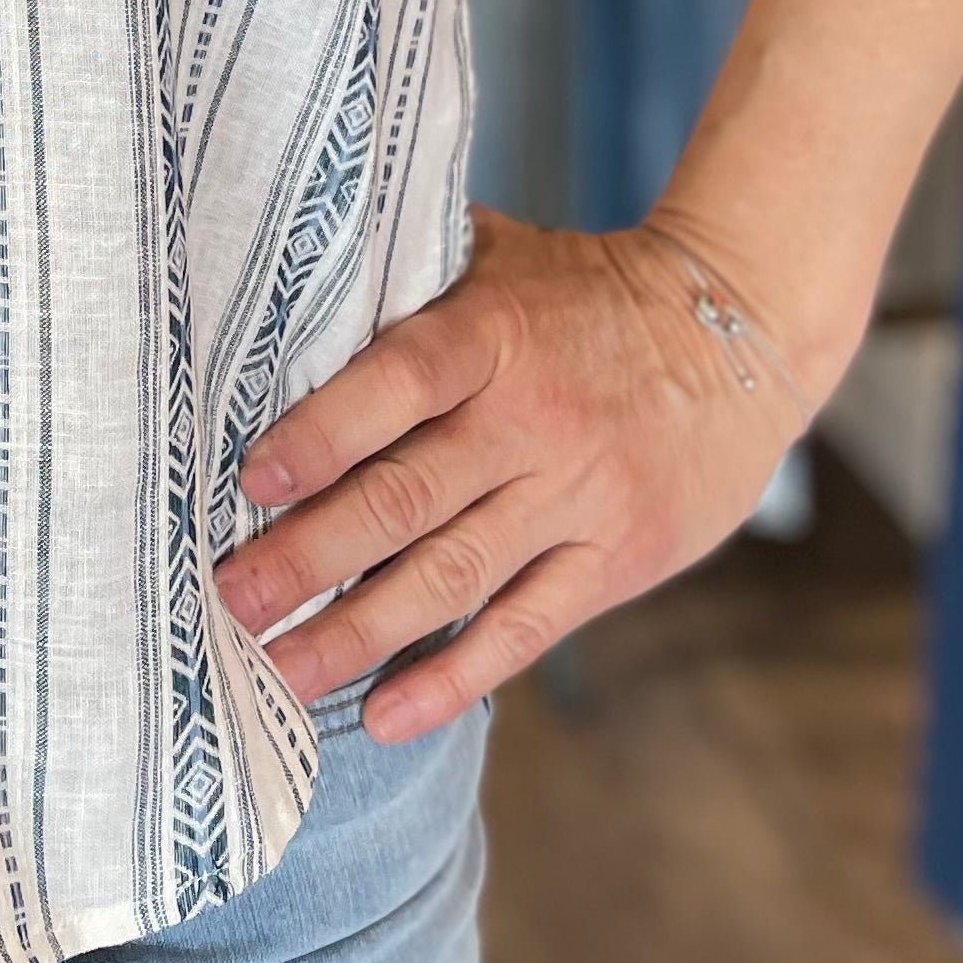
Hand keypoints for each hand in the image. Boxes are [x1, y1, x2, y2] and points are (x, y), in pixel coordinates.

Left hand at [211, 208, 814, 743]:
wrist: (734, 333)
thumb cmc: (583, 288)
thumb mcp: (496, 250)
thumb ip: (406, 259)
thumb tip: (292, 248)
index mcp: (492, 334)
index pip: (398, 381)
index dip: (323, 432)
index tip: (248, 482)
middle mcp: (531, 421)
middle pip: (406, 498)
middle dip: (308, 558)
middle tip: (228, 604)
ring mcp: (577, 498)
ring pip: (452, 577)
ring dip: (357, 633)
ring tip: (279, 671)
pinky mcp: (613, 559)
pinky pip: (524, 628)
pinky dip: (454, 677)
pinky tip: (386, 714)